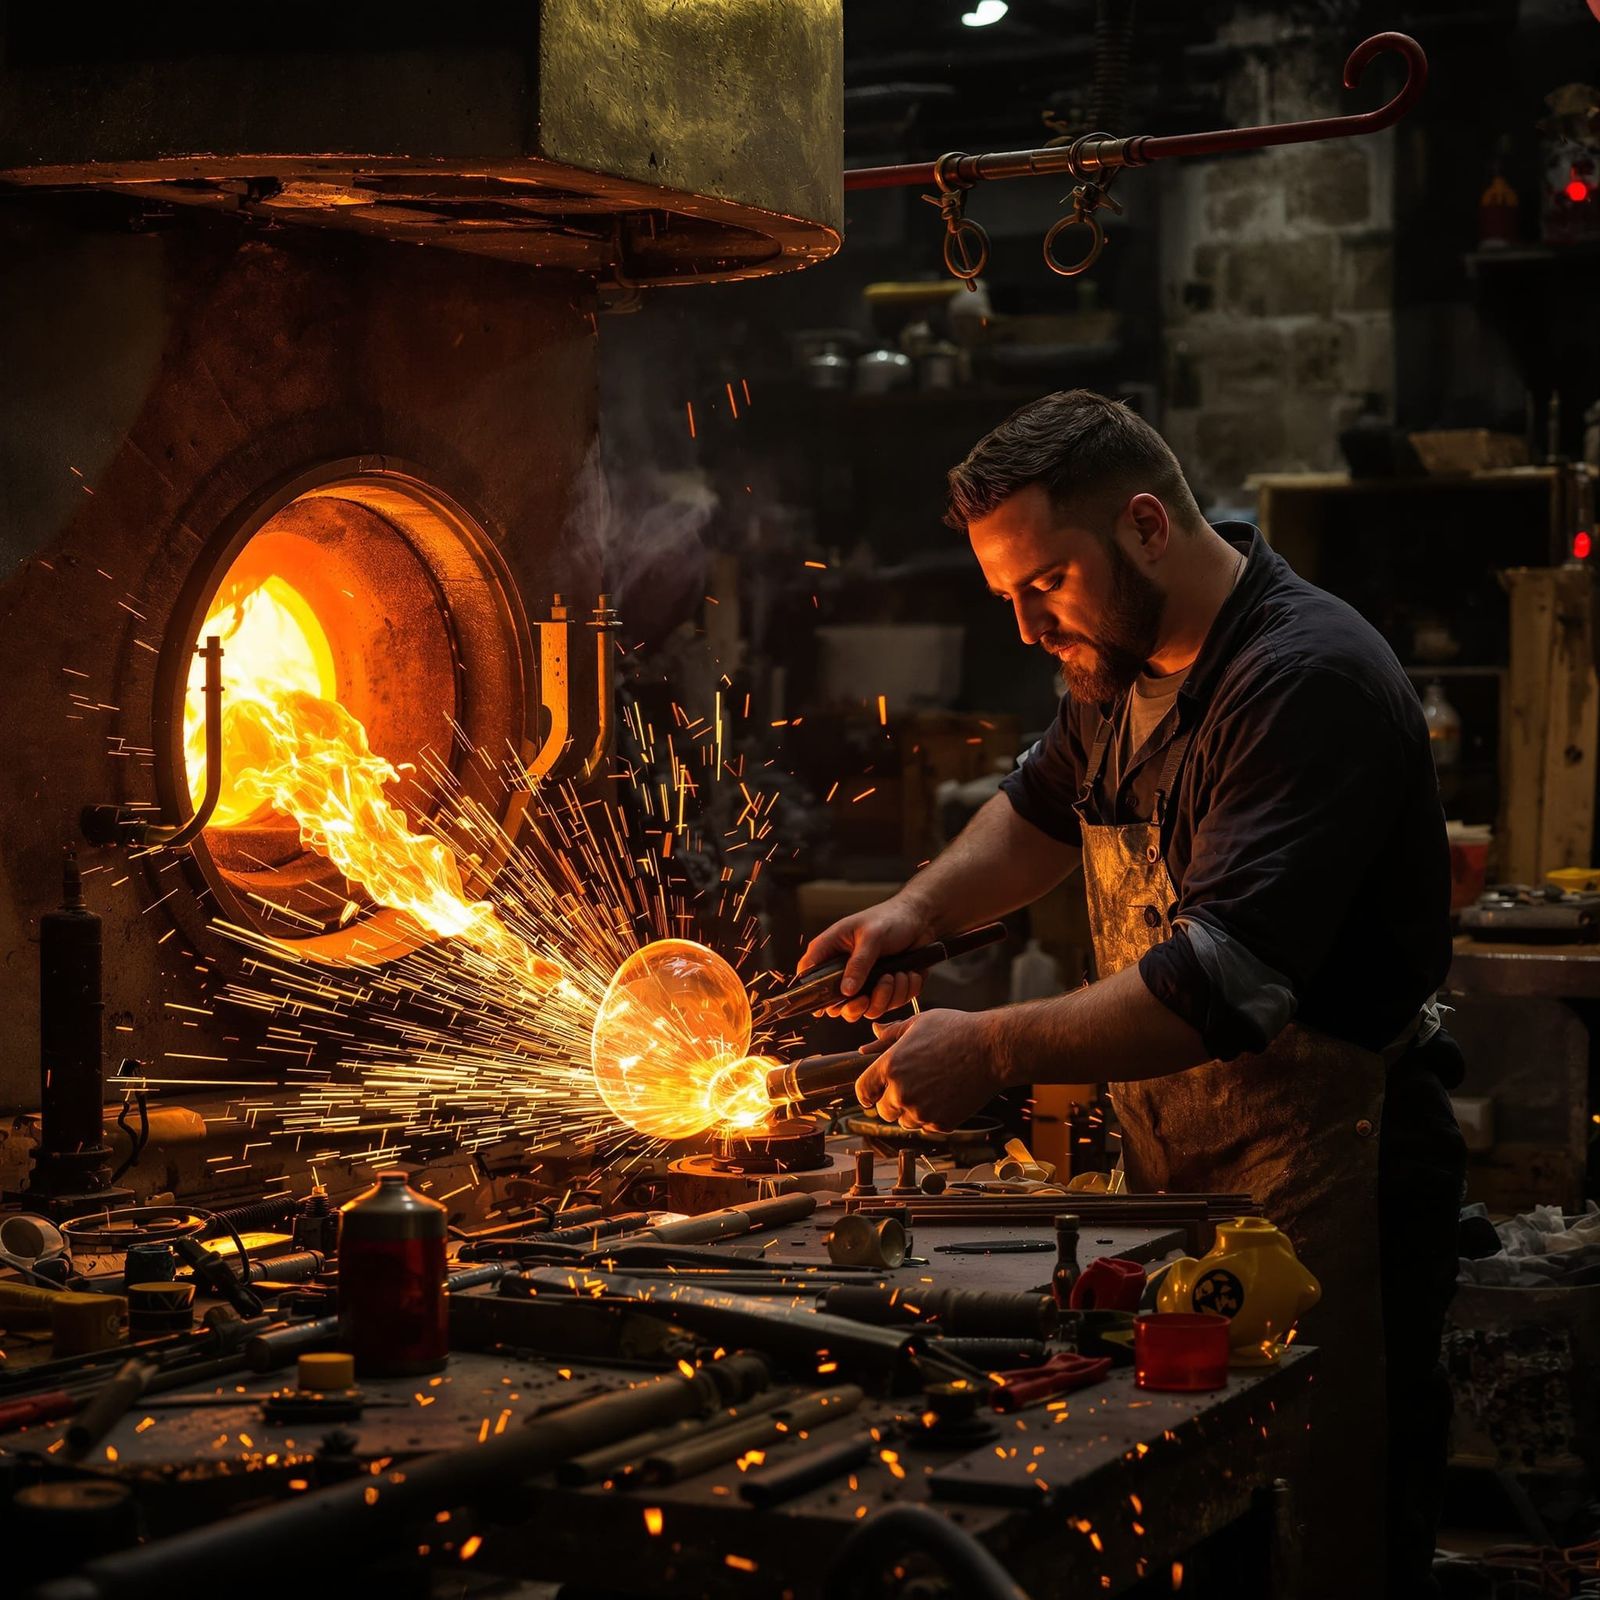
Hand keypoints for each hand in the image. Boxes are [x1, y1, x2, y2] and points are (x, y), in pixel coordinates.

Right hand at [797, 893, 938, 1021]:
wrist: (921, 919)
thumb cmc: (890, 918)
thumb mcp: (872, 937)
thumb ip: (858, 964)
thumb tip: (846, 991)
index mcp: (831, 950)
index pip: (808, 976)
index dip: (811, 995)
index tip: (823, 1008)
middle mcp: (844, 970)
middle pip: (838, 1006)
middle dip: (858, 1005)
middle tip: (870, 994)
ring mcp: (865, 981)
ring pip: (868, 1009)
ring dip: (887, 995)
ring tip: (897, 974)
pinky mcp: (884, 988)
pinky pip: (890, 1004)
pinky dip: (903, 992)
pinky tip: (908, 973)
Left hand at [853, 1009, 1001, 1131]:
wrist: (992, 1049)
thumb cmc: (957, 1030)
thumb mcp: (919, 1023)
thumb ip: (891, 1034)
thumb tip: (871, 1038)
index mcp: (890, 1066)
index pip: (863, 1090)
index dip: (868, 1092)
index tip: (874, 1093)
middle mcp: (901, 1092)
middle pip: (883, 1111)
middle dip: (892, 1101)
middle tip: (911, 1086)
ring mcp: (921, 1111)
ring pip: (906, 1121)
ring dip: (913, 1111)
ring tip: (932, 1089)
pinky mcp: (941, 1123)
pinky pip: (928, 1126)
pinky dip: (934, 1116)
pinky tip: (947, 1096)